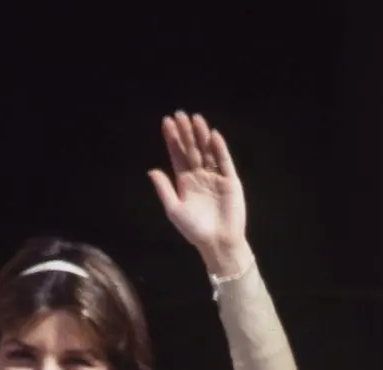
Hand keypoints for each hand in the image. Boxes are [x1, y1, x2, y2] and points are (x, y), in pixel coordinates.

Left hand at [148, 112, 248, 272]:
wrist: (216, 242)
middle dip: (185, 132)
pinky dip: (219, 149)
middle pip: (191, 149)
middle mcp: (199, 175)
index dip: (172, 139)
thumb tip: (151, 170)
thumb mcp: (174, 209)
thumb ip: (164, 189)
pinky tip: (213, 136)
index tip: (166, 123)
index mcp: (184, 181)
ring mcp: (215, 176)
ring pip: (207, 151)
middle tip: (179, 114)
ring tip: (195, 119)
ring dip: (201, 135)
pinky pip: (224, 161)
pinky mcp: (230, 180)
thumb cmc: (193, 229)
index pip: (177, 155)